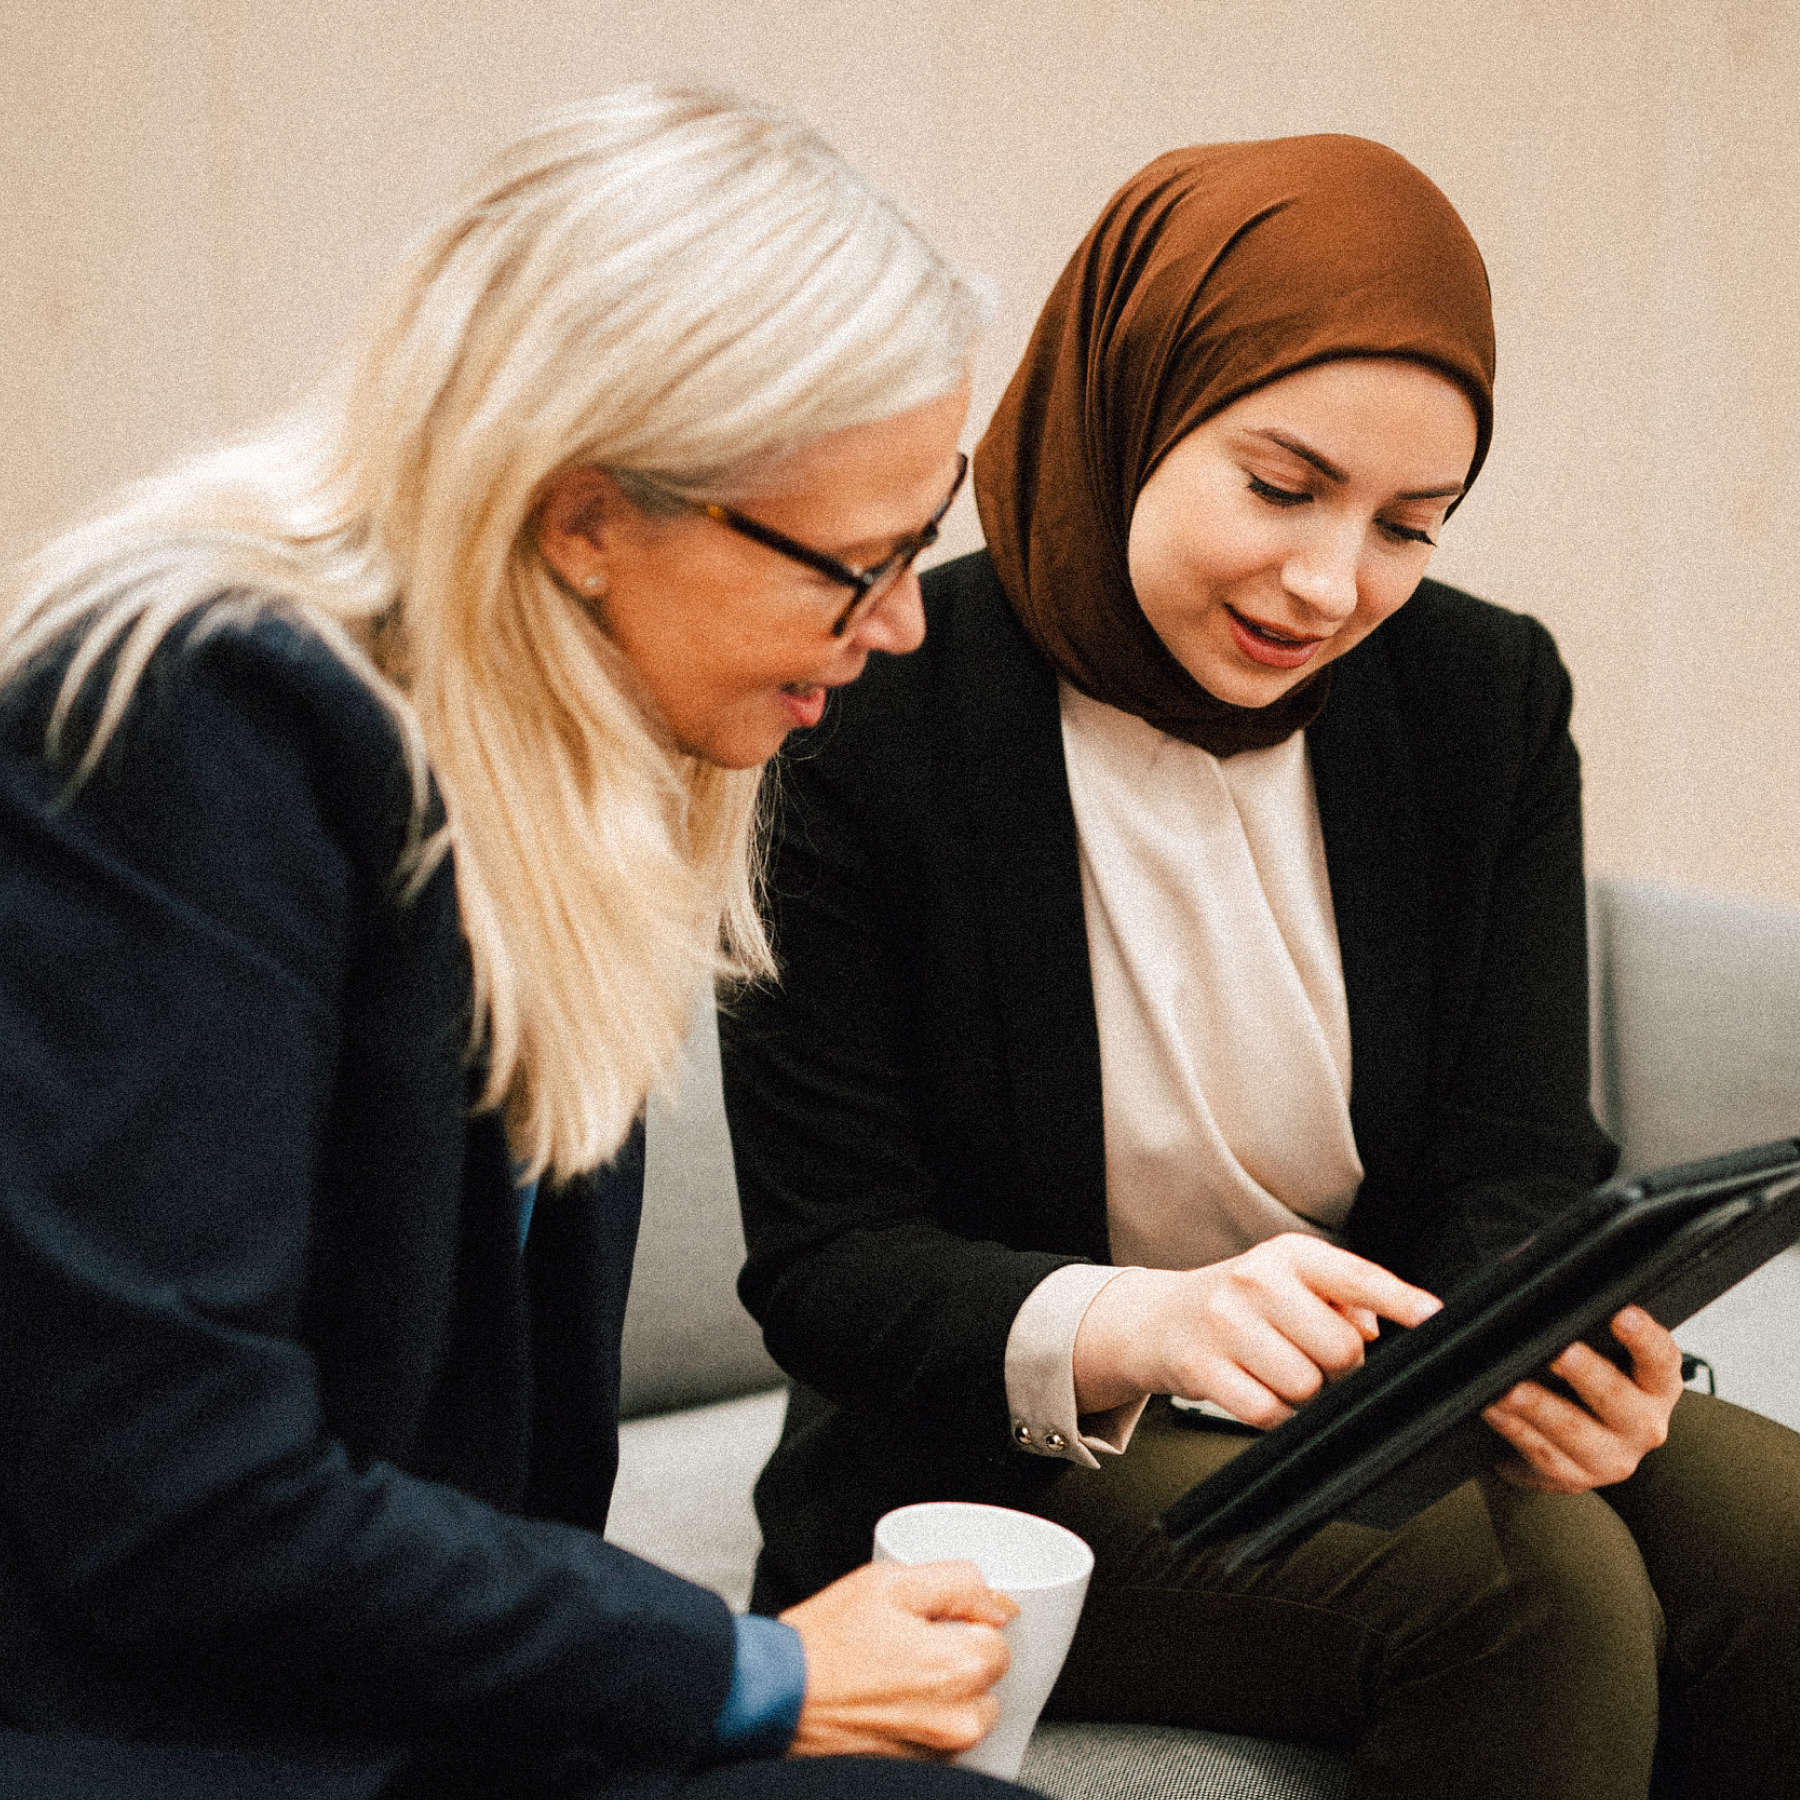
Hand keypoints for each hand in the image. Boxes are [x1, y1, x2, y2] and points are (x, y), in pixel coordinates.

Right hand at [779, 1559, 1016, 1759]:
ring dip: (943, 1695)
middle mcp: (956, 1719)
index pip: (1000, 1641)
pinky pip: (939, 1740)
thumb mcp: (888, 1581)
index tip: (935, 1621)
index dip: (966, 1622)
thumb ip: (956, 1582)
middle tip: (910, 1645)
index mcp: (957, 1667)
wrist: (776, 1697)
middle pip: (986, 1681)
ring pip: (965, 1714)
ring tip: (894, 1675)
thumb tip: (997, 1603)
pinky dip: (922, 1722)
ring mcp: (936, 1752)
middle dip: (958, 1659)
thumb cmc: (824, 1643)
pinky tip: (887, 1703)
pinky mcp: (914, 1771)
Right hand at [1072, 1233, 1441, 1423]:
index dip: (1402, 1301)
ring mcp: (1225, 1324)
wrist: (1157, 1320)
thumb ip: (1342, 1299)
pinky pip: (1269, 1413)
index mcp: (1287, 1255)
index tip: (1437, 1319)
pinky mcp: (1202, 1367)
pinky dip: (1274, 1414)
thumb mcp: (1288, 1281)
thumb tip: (1374, 1327)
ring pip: (1307, 1387)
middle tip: (1312, 1358)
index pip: (1357, 1277)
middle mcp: (1256, 1281)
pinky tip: (1258, 1389)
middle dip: (1339, 1369)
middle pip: (1342, 1351)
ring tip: (1279, 1371)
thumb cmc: (1239, 1303)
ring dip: (1305, 1395)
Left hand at [1483, 1305, 1683, 1492]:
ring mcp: (1611, 1457)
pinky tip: (1495, 1410)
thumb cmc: (1578, 1384)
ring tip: (1513, 1389)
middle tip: (1561, 1353)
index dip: (1645, 1337)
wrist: (1567, 1445)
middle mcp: (1643, 1423)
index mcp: (1655, 1385)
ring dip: (1542, 1408)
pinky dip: (1516, 1429)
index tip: (1623, 1314)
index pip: (1661, 1358)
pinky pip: (1542, 1452)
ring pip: (1576, 1431)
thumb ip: (1557, 1318)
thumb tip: (1485, 1289)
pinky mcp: (1574, 1477)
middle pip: (1618, 1398)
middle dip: (1588, 1374)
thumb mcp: (1584, 1350)